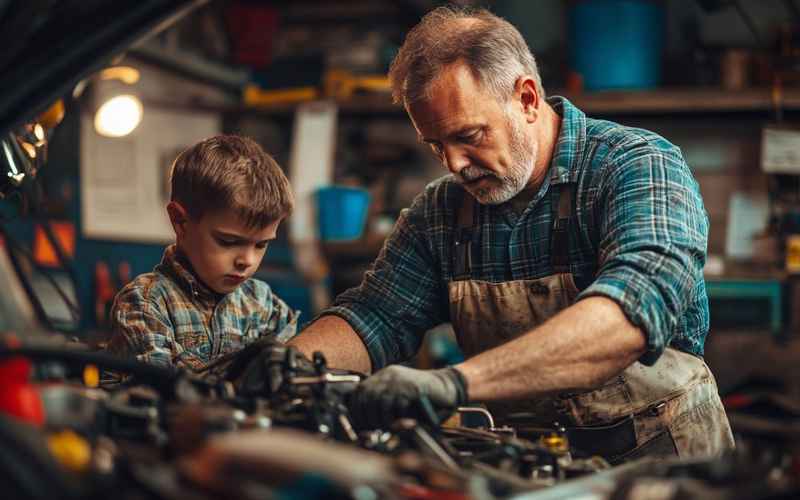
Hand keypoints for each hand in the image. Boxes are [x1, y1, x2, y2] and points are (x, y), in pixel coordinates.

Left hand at [348, 365, 467, 428]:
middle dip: (367, 417)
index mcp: (384, 376)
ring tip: (388, 428)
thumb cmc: (424, 400)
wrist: (450, 387)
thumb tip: (364, 426)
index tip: (360, 425)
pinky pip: (398, 404)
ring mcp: (402, 379)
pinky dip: (396, 417)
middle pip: (366, 396)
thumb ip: (383, 407)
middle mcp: (390, 374)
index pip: (360, 392)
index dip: (357, 411)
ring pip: (379, 401)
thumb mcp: (399, 401)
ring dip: (381, 419)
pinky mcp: (414, 387)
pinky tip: (400, 423)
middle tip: (374, 430)